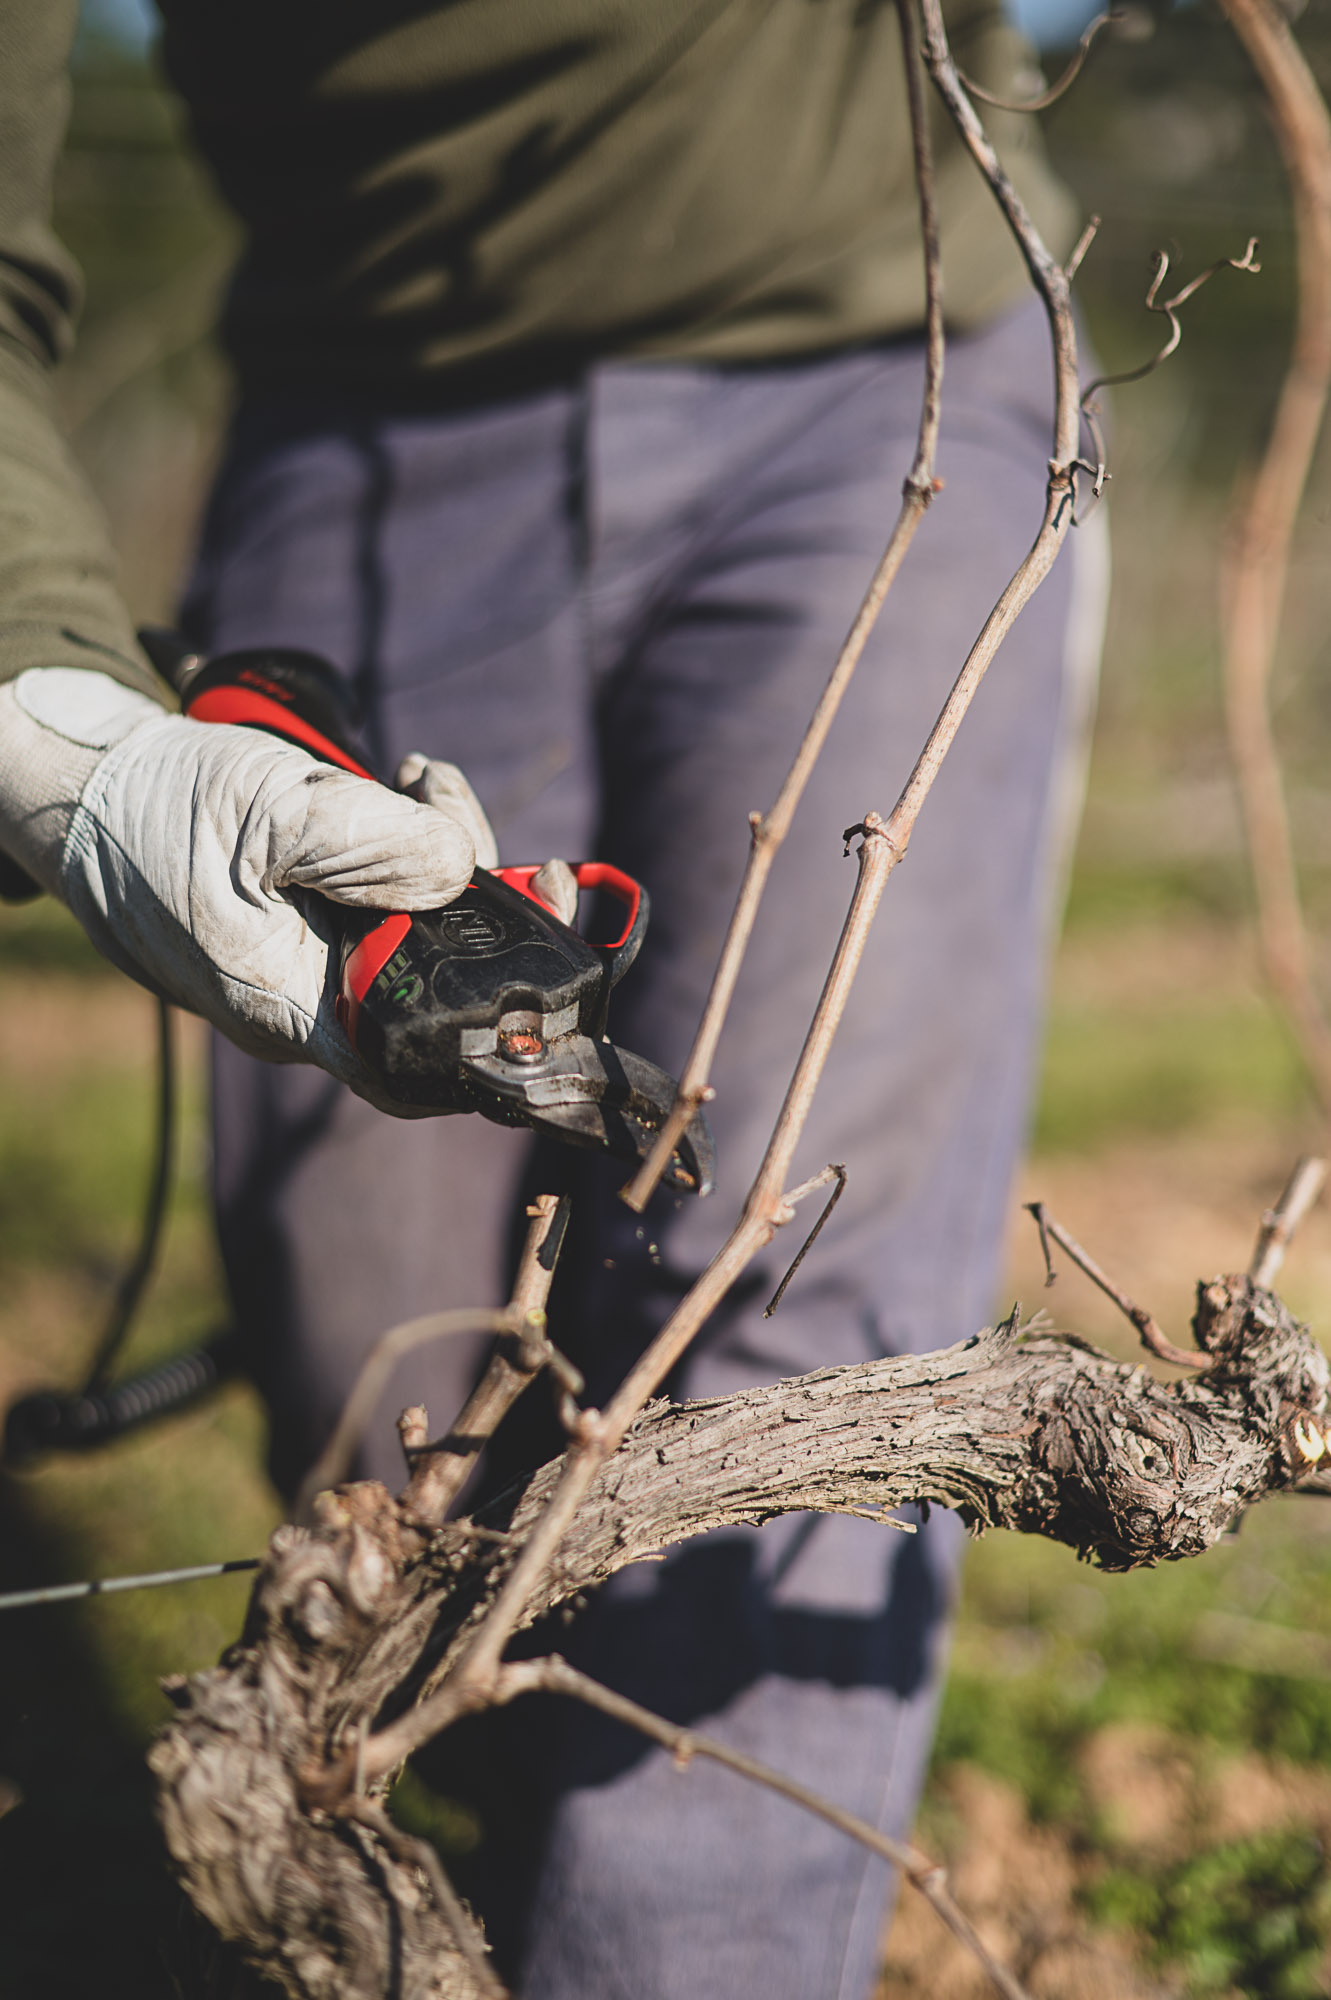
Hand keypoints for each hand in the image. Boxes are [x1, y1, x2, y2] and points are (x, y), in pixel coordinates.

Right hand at [0, 668, 493, 1110]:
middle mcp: (312, 1003)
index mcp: (290, 1010)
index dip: (498, 1013)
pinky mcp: (319, 921)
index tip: (543, 920)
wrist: (89, 785)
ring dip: (452, 855)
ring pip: (425, 931)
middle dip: (487, 901)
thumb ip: (370, 845)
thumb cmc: (158, 809)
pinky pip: (395, 899)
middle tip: (497, 830)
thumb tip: (462, 871)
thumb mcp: (267, 810)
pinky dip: (419, 843)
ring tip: (422, 778)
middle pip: (441, 981)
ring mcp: (316, 963)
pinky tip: (409, 783)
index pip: (422, 1061)